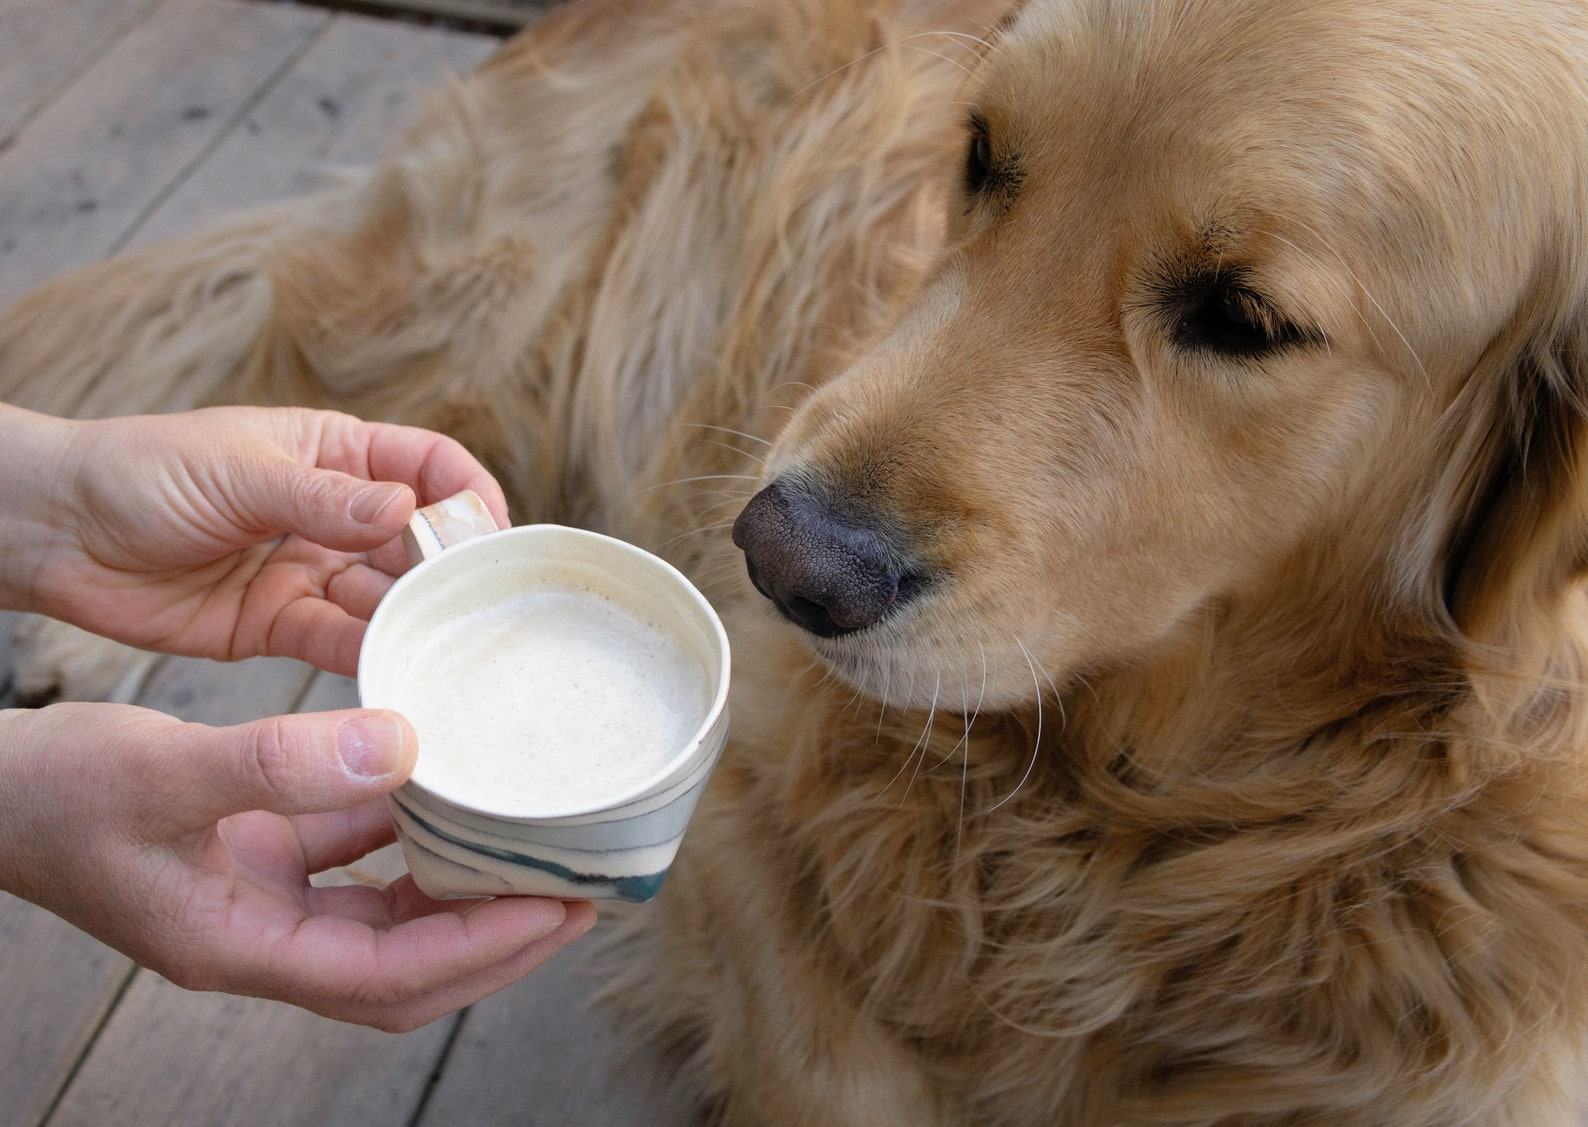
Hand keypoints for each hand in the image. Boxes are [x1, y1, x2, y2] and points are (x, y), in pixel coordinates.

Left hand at [0, 405, 509, 674]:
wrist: (56, 532)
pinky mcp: (278, 625)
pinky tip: (396, 674)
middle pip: (417, 542)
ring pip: (383, 599)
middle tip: (479, 610)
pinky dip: (367, 658)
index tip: (492, 538)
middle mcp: (334, 515)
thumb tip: (406, 510)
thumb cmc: (141, 473)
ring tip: (447, 651)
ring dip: (414, 622)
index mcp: (334, 453)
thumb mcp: (240, 472)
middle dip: (449, 572)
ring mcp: (309, 571)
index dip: (468, 497)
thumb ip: (323, 498)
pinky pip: (337, 643)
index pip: (429, 467)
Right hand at [0, 702, 594, 1030]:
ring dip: (460, 893)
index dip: (482, 946)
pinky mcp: (258, 860)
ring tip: (533, 848)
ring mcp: (262, 904)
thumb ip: (279, 763)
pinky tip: (442, 789)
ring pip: (387, 917)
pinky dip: (405, 836)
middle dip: (497, 940)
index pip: (391, 974)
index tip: (560, 906)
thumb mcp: (164, 772)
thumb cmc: (54, 793)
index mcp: (242, 947)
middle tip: (579, 891)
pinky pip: (353, 861)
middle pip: (408, 969)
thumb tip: (404, 746)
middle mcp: (263, 939)